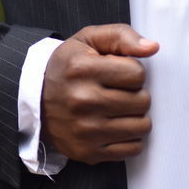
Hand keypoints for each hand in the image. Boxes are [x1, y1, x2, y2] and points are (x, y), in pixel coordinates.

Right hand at [41, 25, 159, 163]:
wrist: (35, 100)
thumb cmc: (68, 67)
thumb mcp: (89, 40)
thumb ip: (122, 36)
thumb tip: (153, 47)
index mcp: (82, 70)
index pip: (137, 73)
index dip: (132, 71)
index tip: (118, 72)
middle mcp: (82, 101)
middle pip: (142, 101)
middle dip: (136, 93)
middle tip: (119, 91)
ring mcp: (85, 130)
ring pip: (141, 126)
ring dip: (135, 116)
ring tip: (119, 108)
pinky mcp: (88, 152)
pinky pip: (132, 149)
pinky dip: (129, 138)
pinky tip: (115, 126)